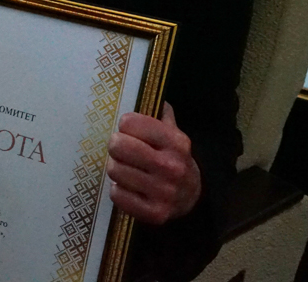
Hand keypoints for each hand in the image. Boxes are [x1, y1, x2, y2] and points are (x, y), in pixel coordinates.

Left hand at [106, 103, 200, 224]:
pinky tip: (128, 187)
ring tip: (126, 168)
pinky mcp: (155, 213)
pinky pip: (117, 195)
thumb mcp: (174, 134)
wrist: (192, 197)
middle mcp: (172, 167)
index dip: (125, 124)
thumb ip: (161, 115)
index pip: (131, 122)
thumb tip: (151, 94)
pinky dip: (118, 190)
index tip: (128, 129)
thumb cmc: (174, 158)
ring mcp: (164, 192)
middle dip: (115, 145)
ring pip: (115, 170)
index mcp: (177, 142)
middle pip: (119, 145)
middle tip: (120, 149)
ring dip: (116, 168)